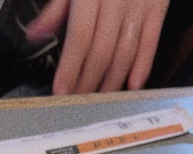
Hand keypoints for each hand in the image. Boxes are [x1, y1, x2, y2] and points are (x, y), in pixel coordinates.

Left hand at [26, 0, 169, 92]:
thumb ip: (57, 8)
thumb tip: (34, 34)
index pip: (80, 38)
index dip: (70, 68)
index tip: (61, 92)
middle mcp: (117, 0)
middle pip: (102, 51)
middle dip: (88, 82)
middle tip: (77, 105)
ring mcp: (140, 4)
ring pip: (126, 51)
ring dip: (112, 81)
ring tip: (100, 101)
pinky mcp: (158, 7)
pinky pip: (152, 40)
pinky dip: (143, 65)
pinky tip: (132, 85)